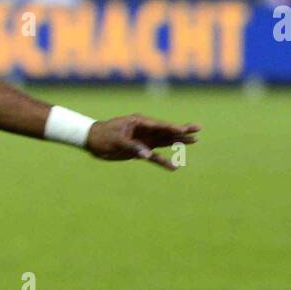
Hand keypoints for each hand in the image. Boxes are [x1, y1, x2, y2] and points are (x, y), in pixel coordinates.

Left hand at [86, 115, 200, 170]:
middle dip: (182, 131)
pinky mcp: (140, 151)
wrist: (92, 141)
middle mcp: (144, 130)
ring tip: (194, 140)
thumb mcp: (116, 141)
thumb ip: (132, 147)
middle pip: (166, 131)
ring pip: (164, 141)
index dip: (172, 128)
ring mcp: (143, 140)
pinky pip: (154, 157)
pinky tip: (173, 167)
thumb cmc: (103, 136)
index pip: (159, 125)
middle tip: (198, 129)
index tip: (183, 130)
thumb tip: (147, 155)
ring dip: (178, 142)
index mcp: (138, 122)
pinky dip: (162, 162)